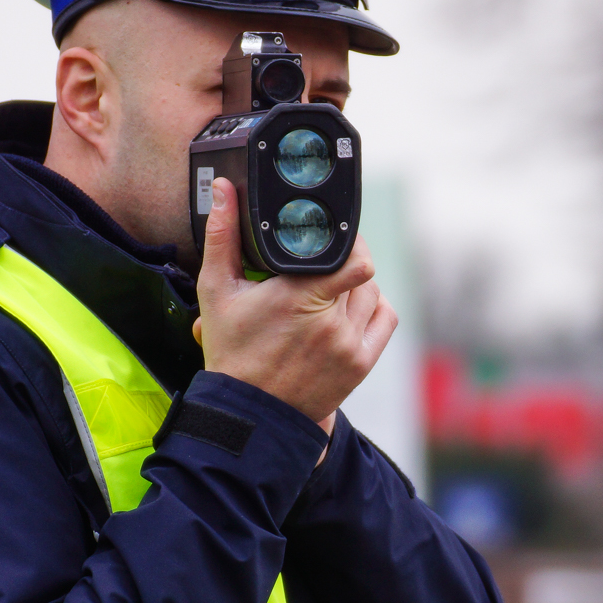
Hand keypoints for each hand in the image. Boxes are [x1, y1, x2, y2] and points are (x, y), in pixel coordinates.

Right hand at [190, 178, 396, 431]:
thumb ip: (222, 236)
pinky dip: (375, 307)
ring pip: (373, 293)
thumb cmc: (231, 353)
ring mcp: (349, 345)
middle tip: (321, 264)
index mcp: (298, 297)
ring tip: (330, 287)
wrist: (249, 413)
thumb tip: (224, 189)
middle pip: (361, 272)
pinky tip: (352, 307)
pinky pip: (385, 320)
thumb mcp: (217, 292)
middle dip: (343, 261)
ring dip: (357, 285)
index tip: (333, 236)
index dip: (349, 240)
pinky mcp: (361, 365)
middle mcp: (330, 322)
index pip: (354, 258)